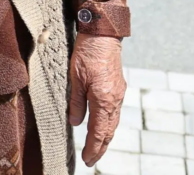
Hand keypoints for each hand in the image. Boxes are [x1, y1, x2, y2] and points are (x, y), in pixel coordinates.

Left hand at [68, 34, 125, 164]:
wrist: (103, 32)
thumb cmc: (87, 52)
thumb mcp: (75, 77)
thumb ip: (77, 102)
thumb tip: (76, 123)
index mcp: (103, 99)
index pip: (98, 132)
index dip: (93, 147)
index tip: (87, 160)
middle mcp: (114, 100)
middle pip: (109, 131)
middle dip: (100, 147)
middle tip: (91, 160)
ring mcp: (118, 93)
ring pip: (113, 123)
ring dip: (106, 138)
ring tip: (97, 148)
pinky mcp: (118, 87)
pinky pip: (115, 113)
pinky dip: (109, 125)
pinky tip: (104, 127)